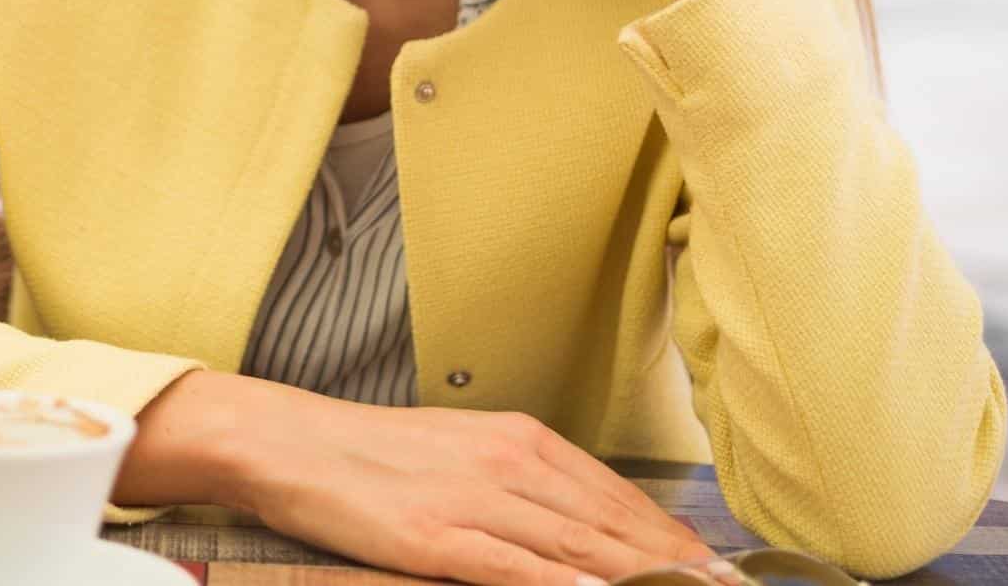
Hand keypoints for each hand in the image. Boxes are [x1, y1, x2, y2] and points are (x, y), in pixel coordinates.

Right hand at [243, 398, 713, 585]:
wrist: (293, 442)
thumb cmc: (372, 455)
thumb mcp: (461, 452)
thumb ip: (522, 484)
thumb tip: (578, 525)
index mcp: (518, 437)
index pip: (615, 494)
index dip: (670, 537)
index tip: (714, 568)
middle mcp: (507, 461)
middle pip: (610, 523)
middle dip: (673, 565)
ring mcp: (474, 499)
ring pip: (576, 546)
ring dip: (637, 575)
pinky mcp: (436, 537)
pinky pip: (514, 568)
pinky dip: (562, 584)